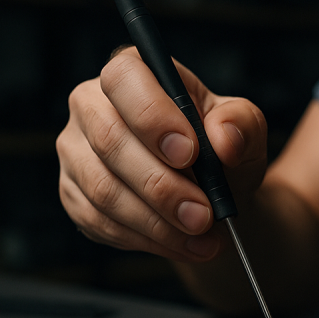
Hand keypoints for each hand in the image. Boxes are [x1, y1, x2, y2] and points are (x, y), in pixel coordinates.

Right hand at [57, 47, 267, 261]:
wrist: (210, 193)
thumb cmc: (220, 150)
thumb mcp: (245, 130)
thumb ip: (241, 125)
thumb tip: (225, 140)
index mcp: (132, 73)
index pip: (124, 79)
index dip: (152, 116)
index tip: (191, 154)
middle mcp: (91, 105)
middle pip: (110, 141)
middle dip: (162, 186)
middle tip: (204, 214)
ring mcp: (76, 151)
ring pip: (104, 190)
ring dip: (157, 221)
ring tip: (202, 236)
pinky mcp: (74, 194)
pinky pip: (100, 222)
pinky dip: (147, 239)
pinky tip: (182, 244)